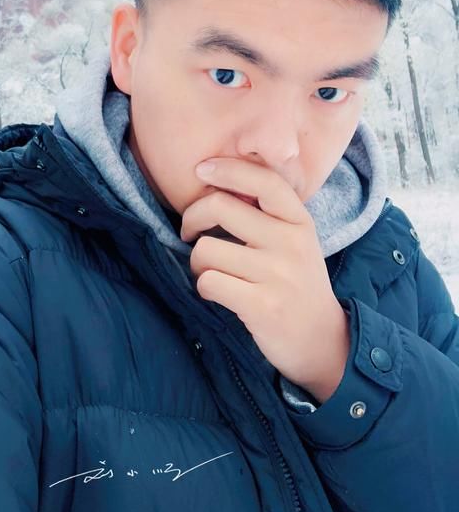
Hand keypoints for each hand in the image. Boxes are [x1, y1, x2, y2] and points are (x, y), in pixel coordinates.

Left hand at [180, 158, 350, 403]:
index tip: (201, 169)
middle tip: (189, 232)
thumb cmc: (297, 284)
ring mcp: (278, 275)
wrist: (323, 342)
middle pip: (221, 206)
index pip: (264, 180)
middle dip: (192, 217)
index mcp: (300, 221)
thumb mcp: (296, 240)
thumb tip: (218, 182)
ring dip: (198, 262)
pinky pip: (209, 282)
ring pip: (207, 249)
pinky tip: (217, 292)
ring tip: (212, 272)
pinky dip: (204, 286)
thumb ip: (268, 213)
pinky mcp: (262, 306)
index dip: (227, 168)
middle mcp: (291, 243)